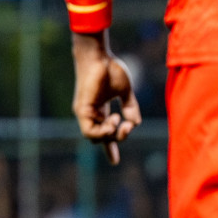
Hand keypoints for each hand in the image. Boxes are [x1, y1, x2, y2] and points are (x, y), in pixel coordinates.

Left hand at [71, 31, 141, 163]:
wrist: (98, 56)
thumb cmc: (111, 68)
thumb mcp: (125, 91)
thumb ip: (130, 107)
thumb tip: (136, 123)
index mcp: (101, 110)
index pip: (105, 133)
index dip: (110, 147)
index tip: (114, 161)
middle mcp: (92, 113)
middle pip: (102, 138)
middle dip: (118, 138)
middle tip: (128, 127)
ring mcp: (85, 113)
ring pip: (95, 138)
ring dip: (110, 134)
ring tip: (117, 121)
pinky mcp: (81, 110)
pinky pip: (90, 132)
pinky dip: (102, 132)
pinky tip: (112, 121)